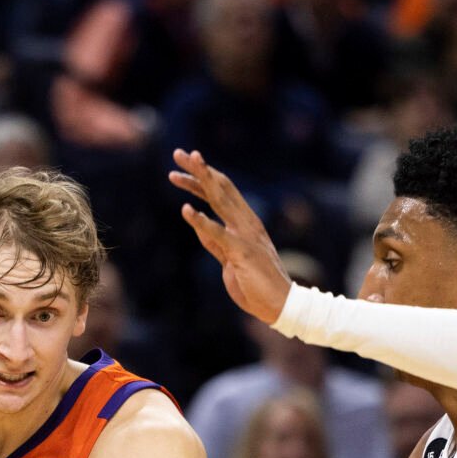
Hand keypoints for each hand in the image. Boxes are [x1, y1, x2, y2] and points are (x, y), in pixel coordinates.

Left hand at [169, 148, 292, 325]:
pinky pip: (219, 234)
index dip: (202, 176)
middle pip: (219, 187)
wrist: (279, 304)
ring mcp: (245, 235)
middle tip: (178, 153)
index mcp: (244, 222)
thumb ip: (214, 242)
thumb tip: (198, 225)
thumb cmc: (256, 283)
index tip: (183, 164)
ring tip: (177, 172)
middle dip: (198, 169)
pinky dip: (201, 222)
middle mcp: (246, 222)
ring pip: (219, 201)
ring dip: (199, 183)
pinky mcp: (242, 252)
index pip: (221, 191)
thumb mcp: (229, 258)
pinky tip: (186, 210)